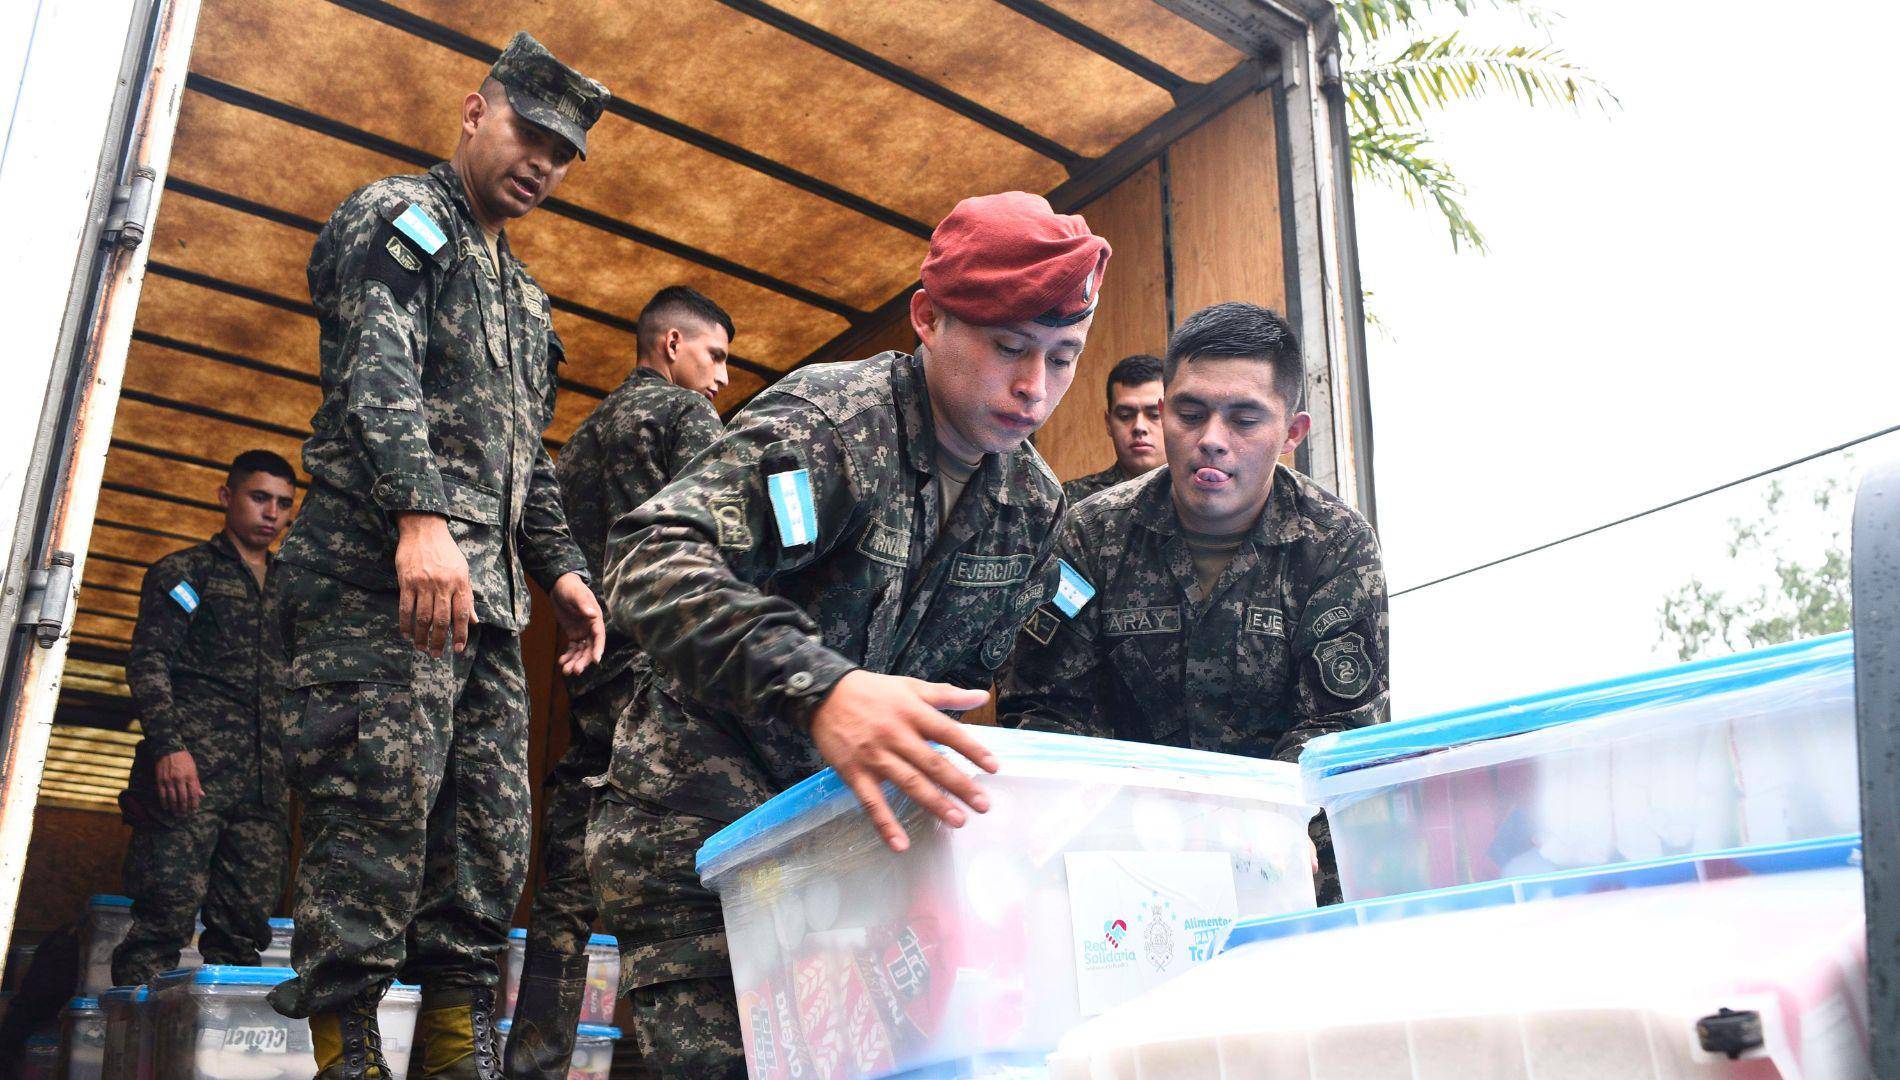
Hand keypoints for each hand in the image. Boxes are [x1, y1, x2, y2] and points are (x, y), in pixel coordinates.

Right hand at [155, 750, 202, 815]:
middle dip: (184, 808)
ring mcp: (169, 780)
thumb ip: (197, 783)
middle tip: (184, 815)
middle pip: (183, 797)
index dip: (194, 804)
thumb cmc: (184, 760)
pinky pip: (162, 794)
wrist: (169, 750)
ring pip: (172, 797)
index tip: (194, 810)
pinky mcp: (160, 780)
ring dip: (174, 807)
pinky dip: (164, 802)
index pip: (193, 794)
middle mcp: (180, 779)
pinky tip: (166, 807)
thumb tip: (202, 795)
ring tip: (176, 814)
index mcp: (191, 776)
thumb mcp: (194, 769)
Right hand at [395, 512, 472, 656]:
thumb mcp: (463, 571)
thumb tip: (474, 621)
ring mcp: (424, 583)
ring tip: (421, 648)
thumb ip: (468, 596)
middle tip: (435, 654)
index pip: (462, 614)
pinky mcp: (407, 581)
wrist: (424, 530)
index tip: (457, 649)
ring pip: (423, 617)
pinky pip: (405, 607)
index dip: (460, 634)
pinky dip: (406, 623)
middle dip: (439, 641)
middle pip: (441, 620)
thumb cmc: (446, 551)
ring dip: (422, 636)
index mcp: (460, 583)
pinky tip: (407, 634)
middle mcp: (443, 585)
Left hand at [549, 572, 605, 675]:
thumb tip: (593, 614)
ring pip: (581, 651)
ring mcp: (582, 632)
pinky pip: (572, 648)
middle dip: (583, 660)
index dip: (598, 648)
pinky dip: (568, 656)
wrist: (559, 586)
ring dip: (575, 661)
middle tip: (575, 670)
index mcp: (595, 619)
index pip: (599, 636)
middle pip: (590, 648)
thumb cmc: (571, 588)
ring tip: (566, 671)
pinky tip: (561, 662)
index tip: (596, 660)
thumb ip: (584, 604)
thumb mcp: (576, 595)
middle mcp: (590, 628)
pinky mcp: (573, 634)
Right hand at [809, 672, 996, 852]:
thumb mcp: (911, 686)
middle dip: (960, 785)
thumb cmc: (872, 691)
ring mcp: (875, 756)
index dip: (972, 750)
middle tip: (983, 805)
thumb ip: (947, 694)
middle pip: (933, 763)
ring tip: (958, 821)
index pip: (949, 733)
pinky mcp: (855, 773)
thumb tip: (982, 695)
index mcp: (913, 713)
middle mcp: (897, 735)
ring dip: (934, 803)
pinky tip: (900, 844)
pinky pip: (872, 802)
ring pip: (909, 783)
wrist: (824, 694)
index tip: (994, 768)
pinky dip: (885, 824)